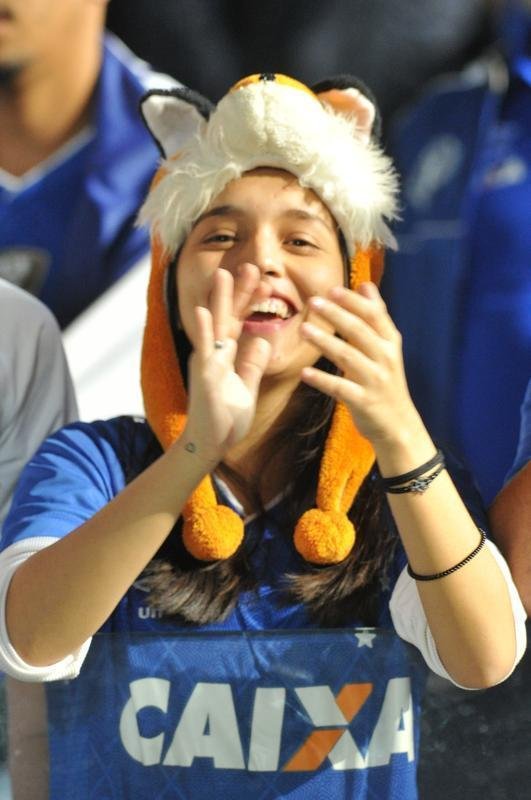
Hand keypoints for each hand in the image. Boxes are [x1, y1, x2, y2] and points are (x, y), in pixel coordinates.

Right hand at [184, 268, 270, 464]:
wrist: (211, 445)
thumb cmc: (226, 418)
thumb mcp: (246, 386)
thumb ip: (252, 363)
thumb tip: (261, 339)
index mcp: (227, 356)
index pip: (241, 321)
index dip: (252, 302)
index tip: (266, 282)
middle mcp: (215, 354)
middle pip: (229, 316)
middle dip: (239, 292)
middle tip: (251, 266)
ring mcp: (208, 364)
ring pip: (215, 326)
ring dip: (219, 301)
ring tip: (223, 274)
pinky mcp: (204, 378)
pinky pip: (204, 352)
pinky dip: (203, 331)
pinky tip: (203, 312)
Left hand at [300, 282, 421, 444]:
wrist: (399, 425)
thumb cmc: (385, 381)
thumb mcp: (386, 347)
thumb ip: (376, 316)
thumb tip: (366, 284)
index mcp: (390, 342)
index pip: (374, 315)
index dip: (353, 301)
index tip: (332, 289)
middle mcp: (385, 358)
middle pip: (360, 331)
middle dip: (336, 314)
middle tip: (313, 302)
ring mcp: (375, 380)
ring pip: (348, 356)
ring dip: (324, 341)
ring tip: (303, 329)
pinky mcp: (364, 402)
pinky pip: (340, 388)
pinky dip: (322, 380)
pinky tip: (304, 373)